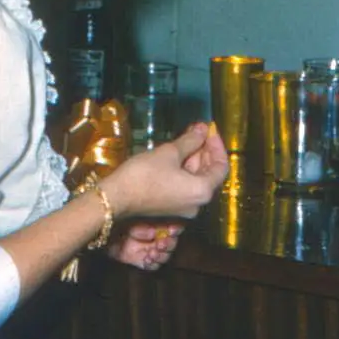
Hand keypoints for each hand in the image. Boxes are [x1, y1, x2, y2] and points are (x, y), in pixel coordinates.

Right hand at [104, 122, 227, 221]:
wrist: (117, 197)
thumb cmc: (144, 174)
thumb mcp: (169, 152)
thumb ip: (190, 141)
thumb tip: (202, 130)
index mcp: (203, 191)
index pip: (221, 166)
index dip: (217, 145)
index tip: (209, 130)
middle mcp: (198, 204)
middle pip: (210, 174)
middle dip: (205, 150)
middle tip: (198, 130)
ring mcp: (185, 208)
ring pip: (197, 179)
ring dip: (194, 158)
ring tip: (188, 137)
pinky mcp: (172, 207)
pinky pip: (186, 186)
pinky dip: (185, 170)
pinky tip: (178, 154)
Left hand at [109, 220, 183, 271]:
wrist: (99, 227)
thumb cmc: (116, 215)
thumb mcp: (133, 214)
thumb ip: (147, 223)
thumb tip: (156, 232)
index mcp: (156, 219)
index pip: (174, 224)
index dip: (176, 229)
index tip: (173, 230)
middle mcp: (154, 234)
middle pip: (172, 242)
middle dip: (169, 244)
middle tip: (162, 243)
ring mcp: (147, 247)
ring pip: (164, 255)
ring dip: (161, 255)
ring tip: (153, 252)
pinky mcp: (138, 259)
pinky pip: (151, 265)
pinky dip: (152, 263)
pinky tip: (147, 259)